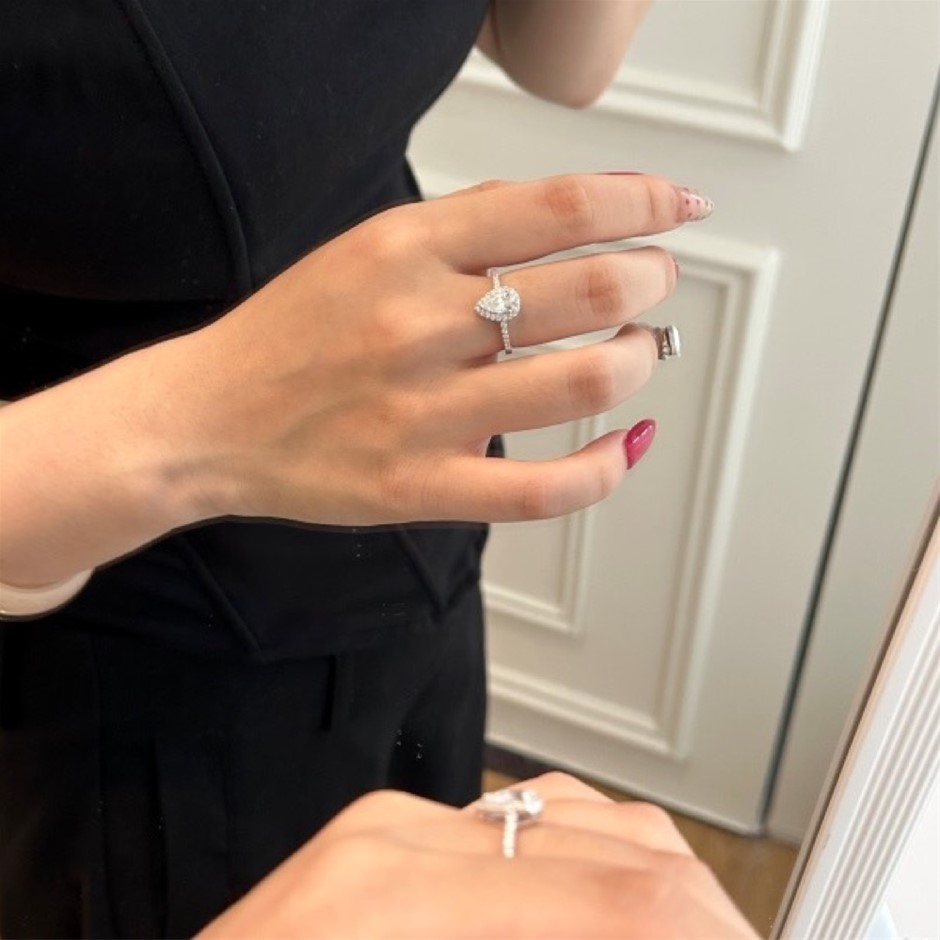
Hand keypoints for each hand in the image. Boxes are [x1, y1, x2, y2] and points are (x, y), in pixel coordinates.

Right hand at [170, 174, 708, 526]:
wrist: (210, 417)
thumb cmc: (292, 333)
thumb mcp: (367, 247)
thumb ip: (466, 229)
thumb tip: (573, 219)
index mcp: (406, 249)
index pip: (559, 206)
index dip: (641, 200)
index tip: (676, 206)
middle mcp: (420, 324)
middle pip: (590, 290)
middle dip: (651, 279)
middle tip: (655, 281)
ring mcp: (423, 413)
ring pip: (583, 382)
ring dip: (638, 360)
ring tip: (638, 349)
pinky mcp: (421, 487)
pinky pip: (543, 489)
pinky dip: (606, 468)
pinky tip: (625, 445)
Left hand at [197, 772, 756, 938]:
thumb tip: (651, 934)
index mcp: (399, 908)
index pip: (623, 902)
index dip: (708, 933)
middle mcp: (401, 839)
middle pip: (623, 847)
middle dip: (700, 914)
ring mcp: (392, 823)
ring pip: (585, 814)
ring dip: (657, 883)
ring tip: (682, 930)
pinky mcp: (390, 833)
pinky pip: (526, 818)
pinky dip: (592, 859)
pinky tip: (606, 904)